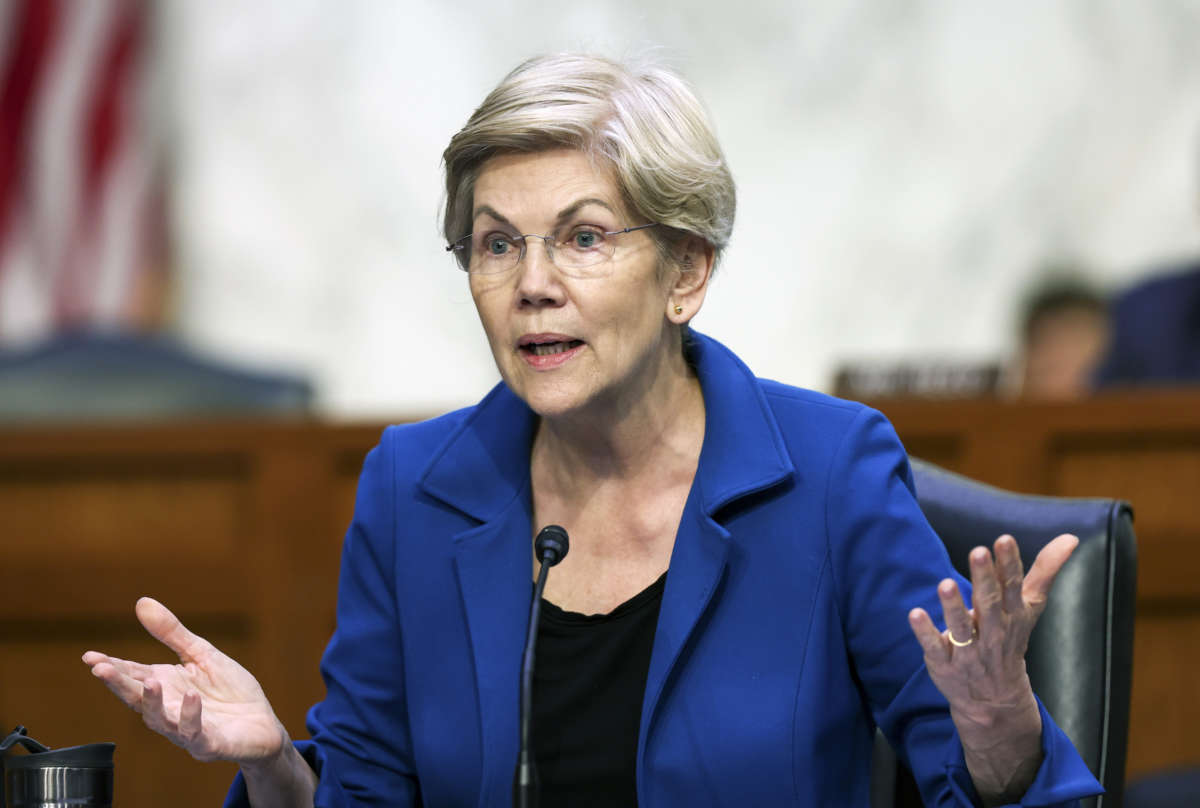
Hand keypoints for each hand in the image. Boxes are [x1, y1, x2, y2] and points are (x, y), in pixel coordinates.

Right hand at [83, 597, 287, 766]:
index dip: (111, 667)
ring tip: (149, 682)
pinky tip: (191, 697)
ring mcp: (186, 729)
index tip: (89, 657)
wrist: (263, 724)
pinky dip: (191, 716)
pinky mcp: (209, 744)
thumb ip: (172, 633)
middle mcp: (168, 709)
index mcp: (165, 685)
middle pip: (137, 698)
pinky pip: (196, 733)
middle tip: (100, 669)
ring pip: (160, 720)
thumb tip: (141, 602)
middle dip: (118, 685)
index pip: (132, 675)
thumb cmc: (230, 691)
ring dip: (152, 702)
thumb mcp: (201, 654)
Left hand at [907, 533, 1078, 803]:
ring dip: (953, 607)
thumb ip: (1044, 571)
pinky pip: (934, 647)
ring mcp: (968, 650)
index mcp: (1012, 615)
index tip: (1004, 540)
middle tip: (978, 551)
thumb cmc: (1010, 639)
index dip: (1009, 565)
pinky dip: (925, 633)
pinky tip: (915, 614)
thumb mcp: (1029, 607)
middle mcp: (992, 632)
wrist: (996, 700)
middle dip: (984, 579)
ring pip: (962, 628)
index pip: (1013, 588)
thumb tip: (1070, 537)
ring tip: (945, 584)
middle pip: (988, 604)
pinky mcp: (944, 663)